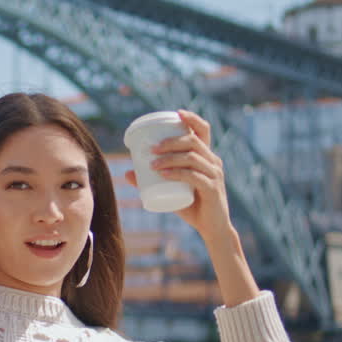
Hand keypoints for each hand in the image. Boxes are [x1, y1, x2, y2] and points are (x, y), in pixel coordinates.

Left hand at [124, 109, 233, 240]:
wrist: (212, 228)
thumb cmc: (192, 206)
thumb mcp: (171, 190)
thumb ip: (152, 180)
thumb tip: (127, 173)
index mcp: (207, 157)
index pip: (204, 131)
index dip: (192, 119)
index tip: (177, 113)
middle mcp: (213, 162)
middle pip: (193, 142)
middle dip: (170, 142)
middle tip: (151, 149)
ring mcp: (214, 175)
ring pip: (192, 157)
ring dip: (170, 158)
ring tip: (152, 164)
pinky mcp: (212, 189)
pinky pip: (194, 176)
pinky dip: (177, 173)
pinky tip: (164, 174)